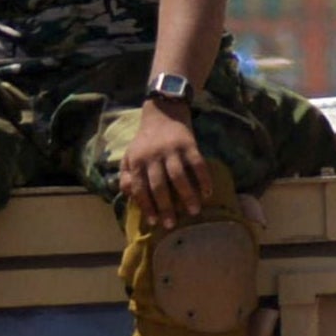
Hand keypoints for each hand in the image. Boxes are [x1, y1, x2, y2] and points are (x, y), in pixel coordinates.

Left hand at [118, 101, 216, 230]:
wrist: (162, 111)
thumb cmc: (145, 140)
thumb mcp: (129, 156)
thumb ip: (127, 176)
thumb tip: (128, 195)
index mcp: (137, 160)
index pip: (140, 188)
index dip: (146, 206)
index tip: (154, 222)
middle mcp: (153, 156)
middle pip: (159, 185)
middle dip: (166, 207)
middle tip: (172, 224)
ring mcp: (172, 150)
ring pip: (179, 177)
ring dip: (187, 196)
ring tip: (193, 212)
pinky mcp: (189, 144)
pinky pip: (198, 164)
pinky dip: (204, 179)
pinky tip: (208, 193)